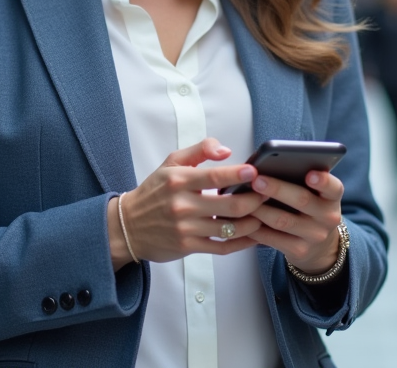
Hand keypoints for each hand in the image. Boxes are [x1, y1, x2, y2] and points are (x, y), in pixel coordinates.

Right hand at [107, 138, 265, 269]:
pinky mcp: (188, 247)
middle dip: (254, 200)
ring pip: (229, 228)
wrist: (128, 225)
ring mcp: (186, 228)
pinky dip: (242, 243)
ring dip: (252, 222)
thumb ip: (199, 150)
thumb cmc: (154, 191)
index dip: (239, 175)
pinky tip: (254, 236)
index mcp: (179, 180)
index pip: (215, 176)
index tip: (256, 172)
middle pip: (229, 205)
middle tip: (268, 194)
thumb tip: (226, 151)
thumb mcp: (171, 163)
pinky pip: (222, 247)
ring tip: (264, 214)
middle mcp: (183, 205)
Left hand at [244, 169, 344, 274]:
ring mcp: (315, 236)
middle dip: (277, 189)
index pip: (333, 187)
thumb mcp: (315, 195)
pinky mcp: (299, 251)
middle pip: (302, 200)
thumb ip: (300, 180)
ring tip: (243, 198)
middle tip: (257, 180)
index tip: (310, 174)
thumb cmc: (309, 209)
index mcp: (332, 197)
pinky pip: (272, 238)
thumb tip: (268, 166)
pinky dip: (255, 228)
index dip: (323, 181)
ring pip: (283, 221)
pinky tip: (243, 218)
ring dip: (260, 209)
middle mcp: (328, 217)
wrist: (320, 245)